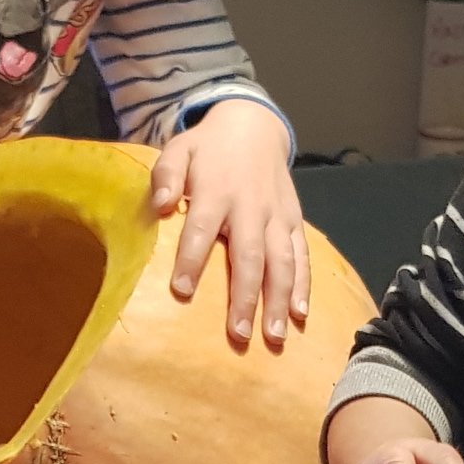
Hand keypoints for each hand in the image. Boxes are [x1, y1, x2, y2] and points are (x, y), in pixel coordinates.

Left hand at [148, 100, 308, 350]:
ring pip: (281, 262)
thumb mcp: (179, 149)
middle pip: (249, 256)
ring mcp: (277, 216)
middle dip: (245, 297)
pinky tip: (300, 315)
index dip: (192, 259)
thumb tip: (159, 204)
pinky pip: (302, 256)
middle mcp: (250, 206)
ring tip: (274, 337)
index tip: (181, 290)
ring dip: (279, 301)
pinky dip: (303, 286)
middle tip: (237, 334)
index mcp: (217, 191)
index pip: (201, 229)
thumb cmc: (208, 148)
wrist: (253, 127)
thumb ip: (166, 174)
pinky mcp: (294, 221)